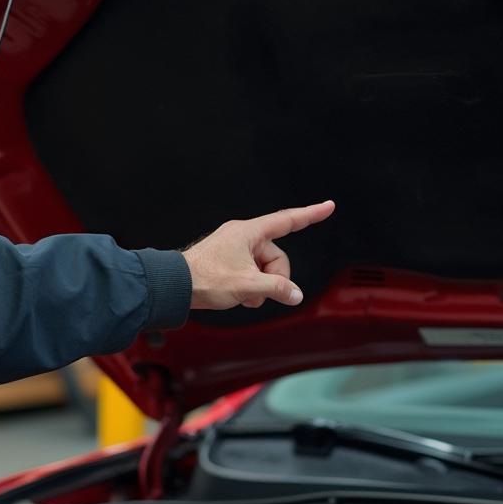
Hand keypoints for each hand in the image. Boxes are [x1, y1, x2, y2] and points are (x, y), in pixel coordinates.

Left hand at [182, 201, 335, 309]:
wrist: (175, 286)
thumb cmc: (205, 278)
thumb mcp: (248, 285)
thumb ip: (276, 289)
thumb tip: (294, 293)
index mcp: (249, 232)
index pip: (287, 221)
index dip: (310, 215)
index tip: (328, 206)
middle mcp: (243, 237)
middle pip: (276, 257)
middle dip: (273, 279)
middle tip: (260, 294)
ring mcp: (235, 249)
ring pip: (264, 269)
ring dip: (260, 287)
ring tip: (245, 296)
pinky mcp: (228, 262)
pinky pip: (251, 273)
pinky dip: (250, 288)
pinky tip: (240, 297)